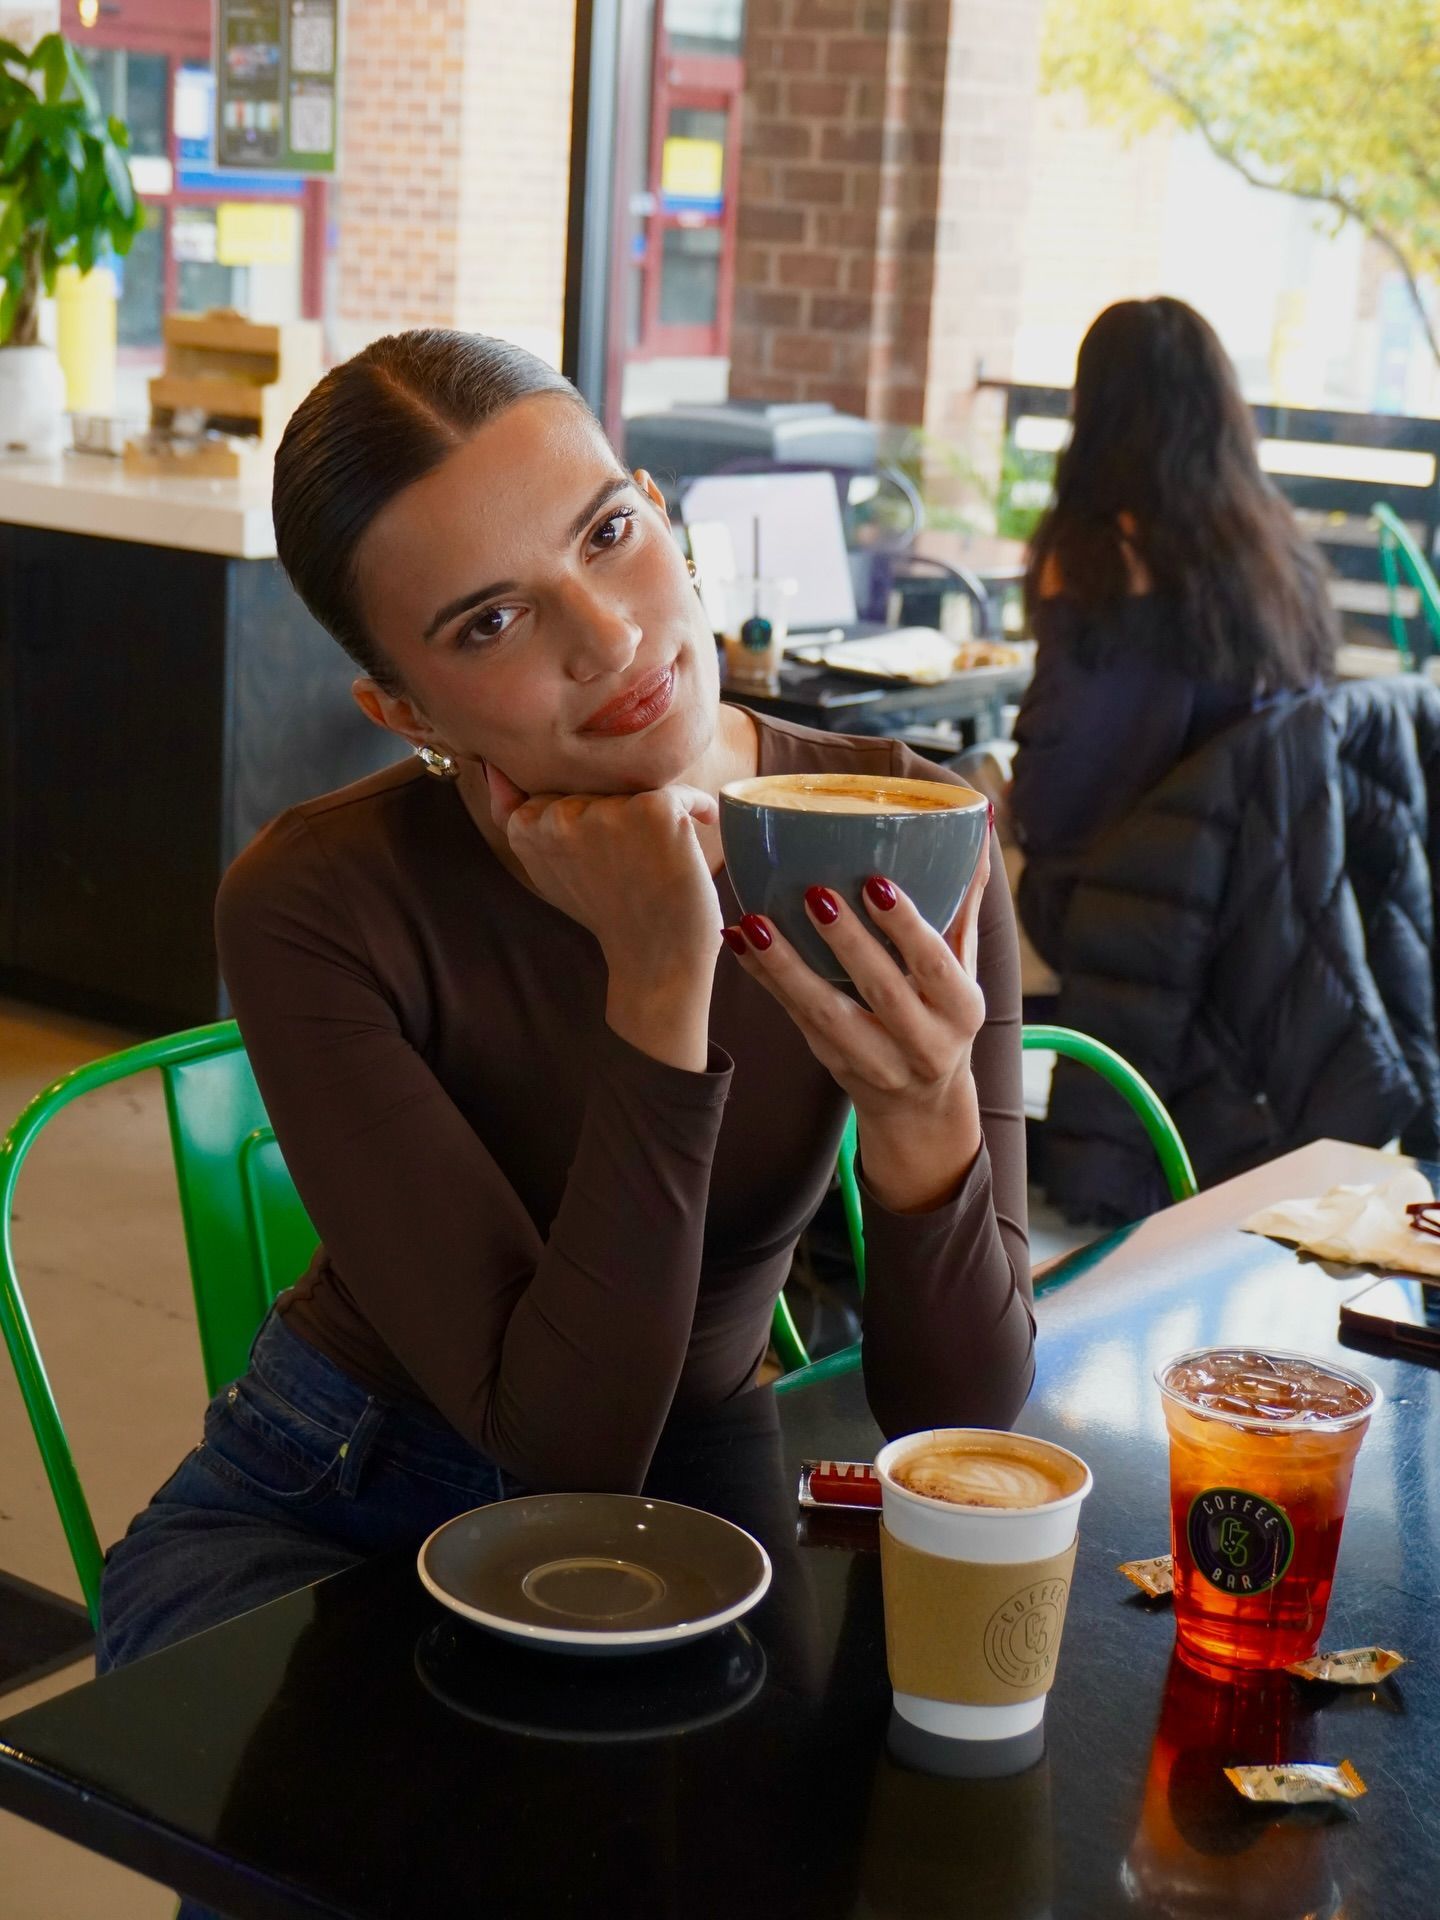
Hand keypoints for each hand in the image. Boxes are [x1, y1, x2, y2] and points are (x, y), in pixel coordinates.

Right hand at [485, 764, 722, 1070]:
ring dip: (655, 808)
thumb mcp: (545, 867)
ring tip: (661, 850)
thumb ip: (513, 816)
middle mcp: (558, 816)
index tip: (604, 849)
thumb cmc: (606, 911)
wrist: (655, 960)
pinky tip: (699, 828)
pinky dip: (697, 807)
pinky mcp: (652, 810)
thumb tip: (491, 766)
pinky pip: (679, 792)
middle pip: (596, 777)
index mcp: (525, 827)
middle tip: (635, 853)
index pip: (557, 782)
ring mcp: (604, 812)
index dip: (587, 814)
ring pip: (634, 782)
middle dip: (619, 806)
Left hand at [723, 834, 991, 1207]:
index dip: (907, 927)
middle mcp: (923, 1043)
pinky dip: (765, 980)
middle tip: (815, 893)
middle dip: (848, 944)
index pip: (936, 965)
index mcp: (961, 1009)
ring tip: (756, 923)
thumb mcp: (963, 969)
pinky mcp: (831, 1062)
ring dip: (787, 967)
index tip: (877, 883)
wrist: (921, 1105)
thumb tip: (976, 822)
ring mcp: (874, 1061)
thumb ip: (962, 903)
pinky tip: (739, 941)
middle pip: (883, 992)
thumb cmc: (941, 1013)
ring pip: (826, 1014)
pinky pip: (794, 1019)